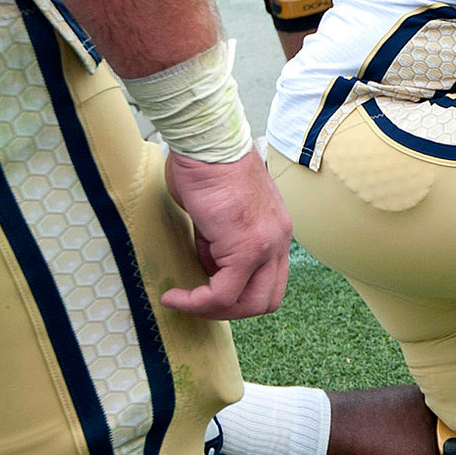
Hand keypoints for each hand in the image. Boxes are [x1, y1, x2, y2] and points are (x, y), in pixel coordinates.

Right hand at [160, 149, 291, 318]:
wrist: (207, 144)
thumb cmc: (206, 167)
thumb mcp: (215, 214)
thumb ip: (217, 242)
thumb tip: (208, 264)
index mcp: (276, 230)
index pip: (269, 280)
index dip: (239, 293)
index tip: (206, 288)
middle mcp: (279, 239)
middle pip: (267, 299)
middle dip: (230, 310)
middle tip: (197, 302)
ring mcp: (267, 244)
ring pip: (250, 303)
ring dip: (214, 310)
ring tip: (183, 300)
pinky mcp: (246, 247)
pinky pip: (224, 293)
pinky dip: (198, 302)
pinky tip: (176, 296)